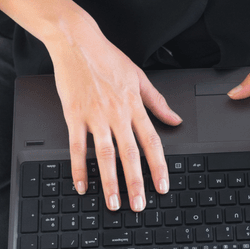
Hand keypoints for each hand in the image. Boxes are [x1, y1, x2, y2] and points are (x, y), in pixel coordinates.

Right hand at [0, 0, 182, 210]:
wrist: (78, 42)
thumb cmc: (107, 58)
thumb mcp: (139, 76)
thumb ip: (157, 101)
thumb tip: (175, 119)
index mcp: (134, 104)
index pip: (151, 141)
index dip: (159, 166)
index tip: (163, 186)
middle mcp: (117, 112)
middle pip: (130, 153)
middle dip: (136, 182)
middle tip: (139, 206)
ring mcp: (95, 115)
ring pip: (105, 154)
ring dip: (110, 181)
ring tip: (114, 203)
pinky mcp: (74, 115)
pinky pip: (77, 147)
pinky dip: (79, 168)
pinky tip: (82, 185)